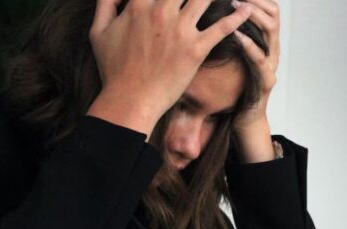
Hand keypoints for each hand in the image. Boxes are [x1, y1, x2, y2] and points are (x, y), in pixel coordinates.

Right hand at [87, 0, 251, 136]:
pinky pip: (222, 28)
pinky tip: (247, 9)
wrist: (130, 100)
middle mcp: (160, 12)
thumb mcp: (99, 32)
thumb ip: (104, 4)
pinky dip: (237, 17)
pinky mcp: (196, 50)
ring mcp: (180, 31)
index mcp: (138, 5)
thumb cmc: (113, 69)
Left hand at [231, 0, 279, 161]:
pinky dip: (249, 45)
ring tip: (236, 4)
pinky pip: (261, 60)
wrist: (243, 118)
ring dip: (253, 14)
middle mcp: (272, 48)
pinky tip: (236, 35)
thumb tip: (206, 16)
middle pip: (273, 13)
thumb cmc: (233, 86)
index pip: (267, 7)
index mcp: (263, 40)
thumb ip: (224, 34)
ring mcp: (271, 64)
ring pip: (271, 30)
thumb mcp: (229, 54)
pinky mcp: (266, 81)